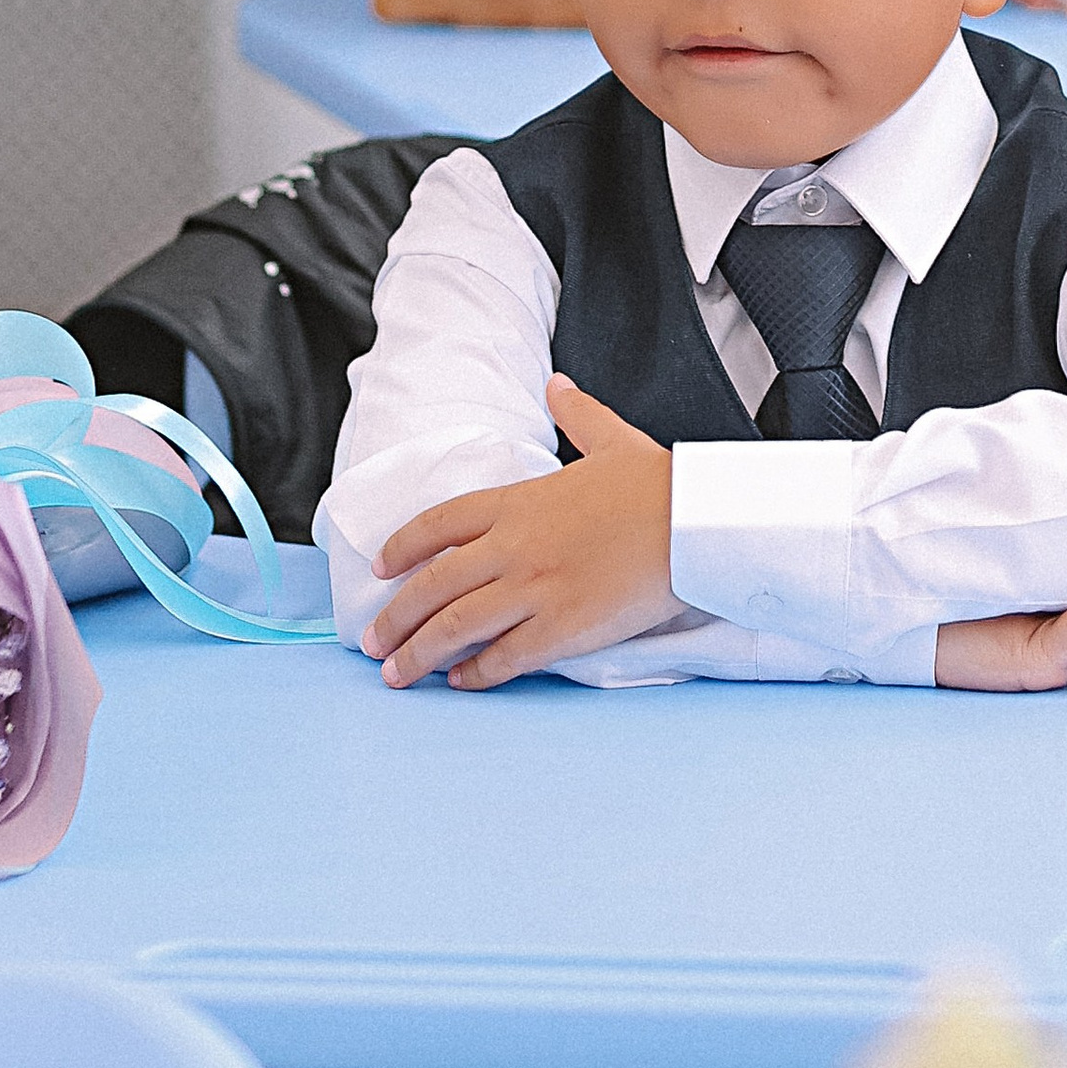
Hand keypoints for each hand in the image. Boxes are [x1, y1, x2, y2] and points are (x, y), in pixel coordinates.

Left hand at [364, 377, 682, 687]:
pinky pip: (504, 656)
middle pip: (433, 585)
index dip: (402, 548)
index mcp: (518, 501)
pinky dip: (476, 672)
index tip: (381, 569)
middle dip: (395, 618)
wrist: (694, 523)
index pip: (438, 525)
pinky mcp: (562, 628)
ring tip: (397, 674)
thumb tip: (558, 385)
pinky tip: (460, 682)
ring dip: (419, 653)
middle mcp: (513, 546)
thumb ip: (577, 415)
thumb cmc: (657, 484)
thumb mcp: (611, 440)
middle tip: (372, 642)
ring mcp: (533, 589)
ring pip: (455, 626)